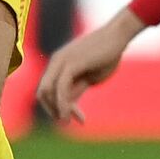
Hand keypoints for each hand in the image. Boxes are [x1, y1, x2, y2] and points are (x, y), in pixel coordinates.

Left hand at [37, 8, 146, 123]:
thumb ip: (76, 88)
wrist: (117, 36)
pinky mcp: (71, 63)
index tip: (75, 117)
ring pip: (48, 92)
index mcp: (58, 63)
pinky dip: (63, 104)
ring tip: (67, 122)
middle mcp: (55, 61)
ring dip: (57, 110)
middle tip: (67, 122)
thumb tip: (66, 104)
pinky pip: (60, 88)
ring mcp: (61, 61)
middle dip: (52, 110)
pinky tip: (70, 115)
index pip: (47, 90)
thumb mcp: (89, 76)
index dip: (56, 108)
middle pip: (42, 92)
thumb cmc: (107, 55)